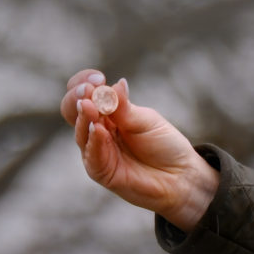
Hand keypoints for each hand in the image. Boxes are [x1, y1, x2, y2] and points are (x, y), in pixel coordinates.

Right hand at [61, 69, 219, 231]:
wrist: (181, 176)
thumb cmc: (165, 146)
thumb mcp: (146, 120)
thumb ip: (125, 107)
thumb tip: (116, 85)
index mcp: (107, 113)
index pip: (84, 93)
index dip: (84, 82)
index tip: (98, 78)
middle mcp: (97, 130)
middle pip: (72, 110)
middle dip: (77, 98)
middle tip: (88, 91)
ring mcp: (98, 151)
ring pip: (81, 133)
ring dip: (84, 118)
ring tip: (90, 107)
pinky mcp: (102, 171)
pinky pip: (92, 156)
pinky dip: (94, 142)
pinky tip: (98, 130)